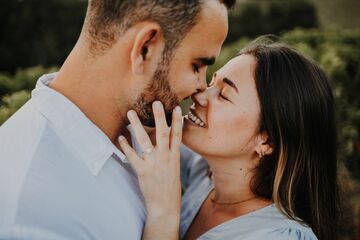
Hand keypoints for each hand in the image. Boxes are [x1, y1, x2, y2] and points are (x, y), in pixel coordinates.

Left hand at [118, 101, 182, 218]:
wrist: (165, 206)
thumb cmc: (169, 188)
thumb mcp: (174, 169)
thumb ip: (169, 155)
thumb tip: (163, 142)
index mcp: (175, 157)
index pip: (177, 135)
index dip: (177, 121)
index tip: (176, 108)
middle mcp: (165, 157)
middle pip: (163, 133)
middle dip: (159, 117)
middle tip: (156, 102)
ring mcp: (154, 164)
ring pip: (145, 140)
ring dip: (136, 126)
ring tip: (130, 113)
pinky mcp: (143, 171)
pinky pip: (132, 155)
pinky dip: (125, 146)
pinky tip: (120, 137)